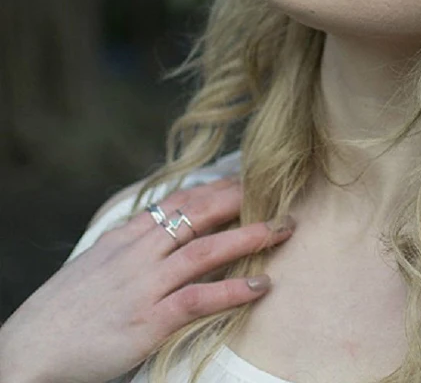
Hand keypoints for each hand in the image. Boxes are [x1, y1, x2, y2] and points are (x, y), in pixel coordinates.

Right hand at [0, 177, 295, 382]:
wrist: (26, 351)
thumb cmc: (64, 310)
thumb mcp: (98, 261)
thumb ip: (135, 242)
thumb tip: (166, 227)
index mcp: (127, 237)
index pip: (180, 199)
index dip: (217, 187)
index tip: (247, 178)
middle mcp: (138, 254)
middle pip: (199, 214)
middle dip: (242, 200)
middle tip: (279, 190)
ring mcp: (144, 286)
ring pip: (206, 250)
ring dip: (250, 237)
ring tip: (284, 230)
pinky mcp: (147, 322)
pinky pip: (198, 299)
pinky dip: (232, 290)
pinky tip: (261, 285)